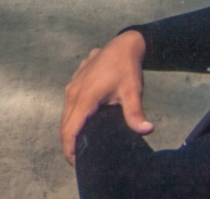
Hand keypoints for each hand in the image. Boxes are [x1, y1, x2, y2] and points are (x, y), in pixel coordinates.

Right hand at [59, 30, 152, 164]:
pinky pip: (68, 107)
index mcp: (85, 97)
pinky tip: (82, 127)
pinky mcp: (74, 84)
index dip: (70, 147)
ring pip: (65, 115)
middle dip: (68, 144)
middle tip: (78, 162)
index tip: (75, 163)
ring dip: (68, 132)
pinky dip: (71, 120)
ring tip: (79, 148)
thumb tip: (146, 130)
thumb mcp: (133, 91)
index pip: (70, 127)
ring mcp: (71, 87)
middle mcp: (73, 93)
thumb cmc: (126, 68)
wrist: (122, 45)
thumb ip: (135, 112)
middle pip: (64, 124)